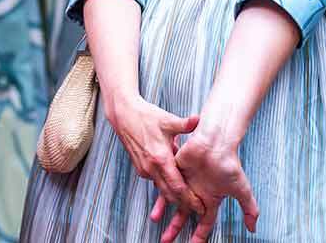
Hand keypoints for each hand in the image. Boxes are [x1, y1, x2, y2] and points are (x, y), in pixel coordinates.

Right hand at [105, 94, 204, 216]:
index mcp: (160, 158)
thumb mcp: (167, 120)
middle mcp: (150, 168)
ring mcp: (144, 169)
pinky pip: (156, 181)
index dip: (190, 199)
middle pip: (170, 194)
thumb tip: (198, 119)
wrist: (123, 115)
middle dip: (184, 203)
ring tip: (190, 200)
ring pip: (162, 189)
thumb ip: (184, 124)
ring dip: (175, 196)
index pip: (177, 187)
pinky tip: (176, 183)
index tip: (201, 207)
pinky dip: (166, 186)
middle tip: (199, 209)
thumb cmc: (146, 117)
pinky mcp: (140, 168)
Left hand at [153, 131, 258, 242]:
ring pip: (172, 201)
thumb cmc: (229, 163)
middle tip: (167, 240)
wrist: (216, 142)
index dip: (200, 235)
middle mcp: (196, 192)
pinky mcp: (175, 171)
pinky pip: (165, 185)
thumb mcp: (241, 189)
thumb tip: (253, 229)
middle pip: (184, 215)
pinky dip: (159, 194)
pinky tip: (153, 202)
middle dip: (175, 228)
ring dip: (163, 212)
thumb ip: (249, 209)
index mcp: (211, 199)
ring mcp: (185, 182)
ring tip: (154, 221)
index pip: (204, 222)